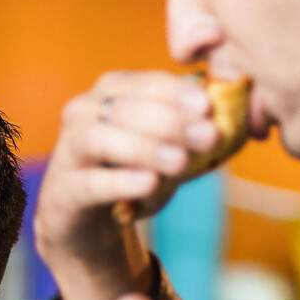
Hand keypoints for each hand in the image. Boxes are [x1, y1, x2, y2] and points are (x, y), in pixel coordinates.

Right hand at [35, 72, 231, 299]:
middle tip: (208, 137)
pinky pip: (92, 182)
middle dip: (170, 121)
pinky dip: (122, 181)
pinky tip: (149, 184)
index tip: (208, 106)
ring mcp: (69, 150)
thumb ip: (190, 127)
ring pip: (102, 139)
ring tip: (180, 162)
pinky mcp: (64, 189)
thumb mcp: (162, 143)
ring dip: (146, 148)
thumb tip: (235, 118)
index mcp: (111, 91)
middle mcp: (83, 112)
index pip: (144, 82)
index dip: (176, 92)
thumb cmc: (130, 170)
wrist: (83, 216)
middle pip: (125, 109)